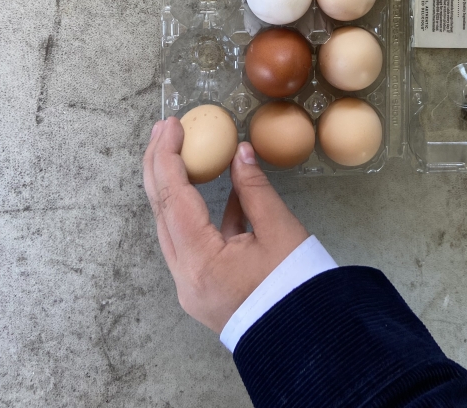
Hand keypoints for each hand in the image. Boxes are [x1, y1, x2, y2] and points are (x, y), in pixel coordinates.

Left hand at [143, 116, 308, 332]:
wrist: (306, 340)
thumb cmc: (296, 288)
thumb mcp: (280, 231)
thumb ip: (255, 189)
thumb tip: (239, 152)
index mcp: (201, 263)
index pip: (173, 199)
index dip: (169, 156)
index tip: (172, 124)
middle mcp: (186, 277)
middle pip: (161, 211)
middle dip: (160, 165)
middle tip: (165, 128)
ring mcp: (191, 285)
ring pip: (172, 226)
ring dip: (175, 186)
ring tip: (181, 149)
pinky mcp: (203, 287)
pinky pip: (193, 241)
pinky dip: (201, 211)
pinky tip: (219, 186)